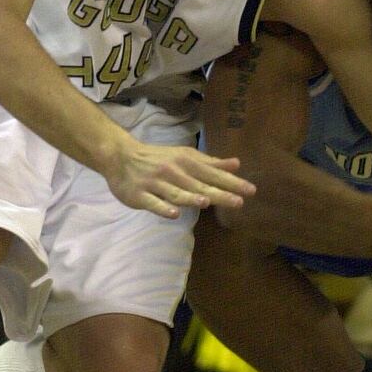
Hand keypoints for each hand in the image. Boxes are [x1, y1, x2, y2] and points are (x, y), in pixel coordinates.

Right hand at [104, 140, 255, 218]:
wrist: (121, 156)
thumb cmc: (159, 158)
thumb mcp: (186, 156)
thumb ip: (211, 163)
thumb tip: (237, 164)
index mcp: (186, 162)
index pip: (213, 174)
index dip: (232, 182)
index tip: (251, 190)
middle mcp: (173, 172)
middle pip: (199, 185)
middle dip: (219, 193)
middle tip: (239, 202)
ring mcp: (156, 184)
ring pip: (176, 193)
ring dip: (191, 198)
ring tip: (207, 202)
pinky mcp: (140, 195)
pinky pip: (153, 203)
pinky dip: (163, 208)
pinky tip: (174, 214)